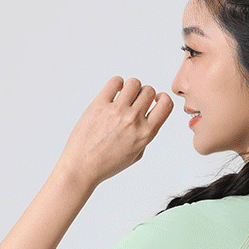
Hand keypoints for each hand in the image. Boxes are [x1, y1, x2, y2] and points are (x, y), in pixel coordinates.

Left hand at [56, 76, 173, 189]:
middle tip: (134, 103)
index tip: (156, 100)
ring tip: (123, 98)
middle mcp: (133, 120)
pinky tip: (113, 94)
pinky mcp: (99, 104)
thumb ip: (145, 135)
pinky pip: (115, 82)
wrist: (82, 167)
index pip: (166, 104)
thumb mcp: (136, 154)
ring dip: (131, 88)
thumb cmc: (106, 164)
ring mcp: (116, 111)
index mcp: (145, 133)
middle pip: (149, 90)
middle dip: (144, 95)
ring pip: (134, 83)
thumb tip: (147, 117)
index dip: (162, 98)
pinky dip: (117, 84)